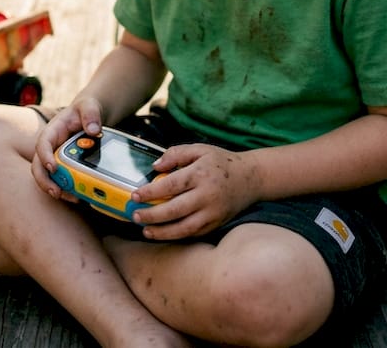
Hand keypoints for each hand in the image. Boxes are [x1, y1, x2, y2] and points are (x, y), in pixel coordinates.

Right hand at [30, 98, 104, 199]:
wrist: (90, 116)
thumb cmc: (86, 109)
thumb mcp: (89, 106)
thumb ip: (91, 114)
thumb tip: (93, 130)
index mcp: (52, 131)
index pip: (42, 143)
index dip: (45, 156)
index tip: (52, 167)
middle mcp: (50, 147)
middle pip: (39, 166)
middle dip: (44, 181)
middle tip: (56, 192)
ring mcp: (56, 158)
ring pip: (48, 177)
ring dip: (56, 189)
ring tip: (72, 198)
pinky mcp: (64, 167)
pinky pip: (61, 180)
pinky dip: (68, 190)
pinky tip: (79, 196)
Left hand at [130, 144, 262, 240]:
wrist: (251, 178)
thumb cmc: (222, 162)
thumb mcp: (200, 150)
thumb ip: (176, 154)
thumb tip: (154, 166)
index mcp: (201, 174)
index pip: (170, 185)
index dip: (150, 192)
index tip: (134, 196)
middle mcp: (207, 195)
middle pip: (174, 210)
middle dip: (151, 215)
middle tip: (135, 216)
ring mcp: (213, 212)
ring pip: (183, 228)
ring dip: (162, 232)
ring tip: (146, 231)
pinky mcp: (216, 223)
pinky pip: (193, 233)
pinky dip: (177, 236)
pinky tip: (164, 233)